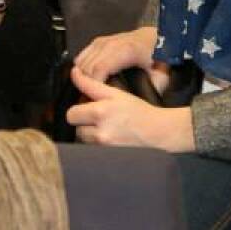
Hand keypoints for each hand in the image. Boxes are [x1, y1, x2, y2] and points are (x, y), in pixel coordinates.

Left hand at [66, 65, 192, 150]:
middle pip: (75, 128)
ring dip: (88, 132)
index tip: (83, 106)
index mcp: (100, 112)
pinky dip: (96, 143)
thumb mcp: (116, 93)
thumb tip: (74, 73)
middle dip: (82, 121)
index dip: (77, 108)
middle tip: (95, 117)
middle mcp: (100, 131)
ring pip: (82, 138)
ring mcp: (104, 146)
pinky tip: (109, 136)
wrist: (158, 132)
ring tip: (105, 127)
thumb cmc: (139, 111)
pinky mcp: (108, 156)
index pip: (71, 113)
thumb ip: (91, 84)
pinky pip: (91, 148)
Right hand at [73, 26, 170, 94]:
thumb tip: (138, 101)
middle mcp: (111, 43)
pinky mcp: (98, 41)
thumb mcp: (161, 76)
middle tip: (94, 99)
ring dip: (83, 77)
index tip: (97, 99)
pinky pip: (81, 56)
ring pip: (81, 61)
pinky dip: (82, 68)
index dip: (94, 85)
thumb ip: (150, 89)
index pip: (99, 68)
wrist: (157, 38)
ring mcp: (103, 41)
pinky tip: (90, 78)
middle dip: (87, 84)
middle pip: (87, 66)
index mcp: (126, 51)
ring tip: (91, 90)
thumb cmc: (158, 58)